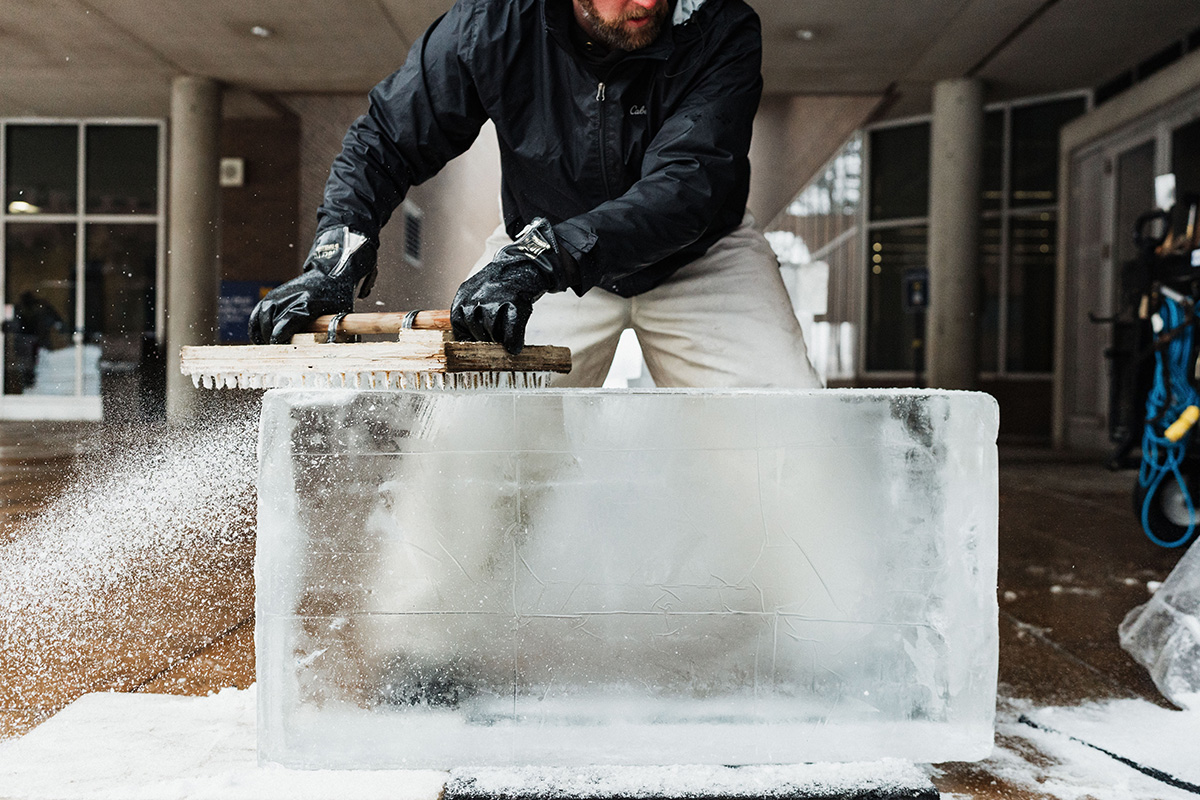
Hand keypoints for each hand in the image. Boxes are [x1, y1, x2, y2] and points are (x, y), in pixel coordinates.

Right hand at [249, 227, 377, 344]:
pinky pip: (257, 313)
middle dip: (273, 340)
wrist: (329, 273)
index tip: (280, 349)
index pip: (285, 323)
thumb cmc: (337, 297)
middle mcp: (289, 298)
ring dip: (263, 334)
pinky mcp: (272, 295)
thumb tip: (333, 354)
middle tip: (279, 353)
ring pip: (261, 318)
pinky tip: (259, 338)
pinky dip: (255, 326)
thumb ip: (334, 333)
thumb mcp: (340, 315)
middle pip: (272, 323)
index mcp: (307, 304)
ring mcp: (278, 295)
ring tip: (270, 346)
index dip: (279, 338)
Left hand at [451, 218, 565, 354]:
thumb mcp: (475, 292)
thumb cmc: (499, 285)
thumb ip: (468, 313)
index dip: (468, 337)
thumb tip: (468, 342)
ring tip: (506, 333)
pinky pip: (510, 333)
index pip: (458, 325)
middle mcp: (476, 298)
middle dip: (486, 338)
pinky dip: (513, 342)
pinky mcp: (514, 304)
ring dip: (500, 339)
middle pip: (476, 332)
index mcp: (463, 296)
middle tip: (496, 336)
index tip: (478, 343)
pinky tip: (515, 346)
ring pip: (492, 333)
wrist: (522, 264)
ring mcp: (495, 301)